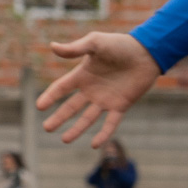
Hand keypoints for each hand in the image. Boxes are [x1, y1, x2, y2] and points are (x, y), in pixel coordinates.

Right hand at [37, 32, 160, 146]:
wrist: (147, 52)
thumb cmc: (120, 44)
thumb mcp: (95, 42)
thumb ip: (75, 48)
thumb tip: (52, 47)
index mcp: (82, 75)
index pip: (61, 88)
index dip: (50, 97)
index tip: (39, 107)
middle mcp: (91, 90)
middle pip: (71, 107)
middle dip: (59, 118)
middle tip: (47, 128)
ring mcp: (105, 99)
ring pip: (87, 118)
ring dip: (76, 129)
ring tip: (65, 140)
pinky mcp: (121, 105)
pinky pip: (111, 123)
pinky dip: (104, 134)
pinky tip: (95, 145)